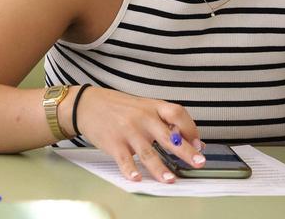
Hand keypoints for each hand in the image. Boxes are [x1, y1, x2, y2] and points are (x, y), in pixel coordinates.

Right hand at [74, 87, 203, 182]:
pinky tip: (137, 178)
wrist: (86, 104)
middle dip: (185, 151)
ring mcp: (128, 131)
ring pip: (148, 152)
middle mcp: (142, 118)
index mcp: (152, 107)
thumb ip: (164, 120)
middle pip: (168, 136)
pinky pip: (124, 159)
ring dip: (160, 168)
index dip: (191, 128)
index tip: (198, 143)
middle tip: (198, 162)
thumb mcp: (142, 106)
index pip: (177, 114)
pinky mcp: (114, 143)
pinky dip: (130, 170)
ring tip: (171, 180)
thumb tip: (190, 140)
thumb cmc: (117, 107)